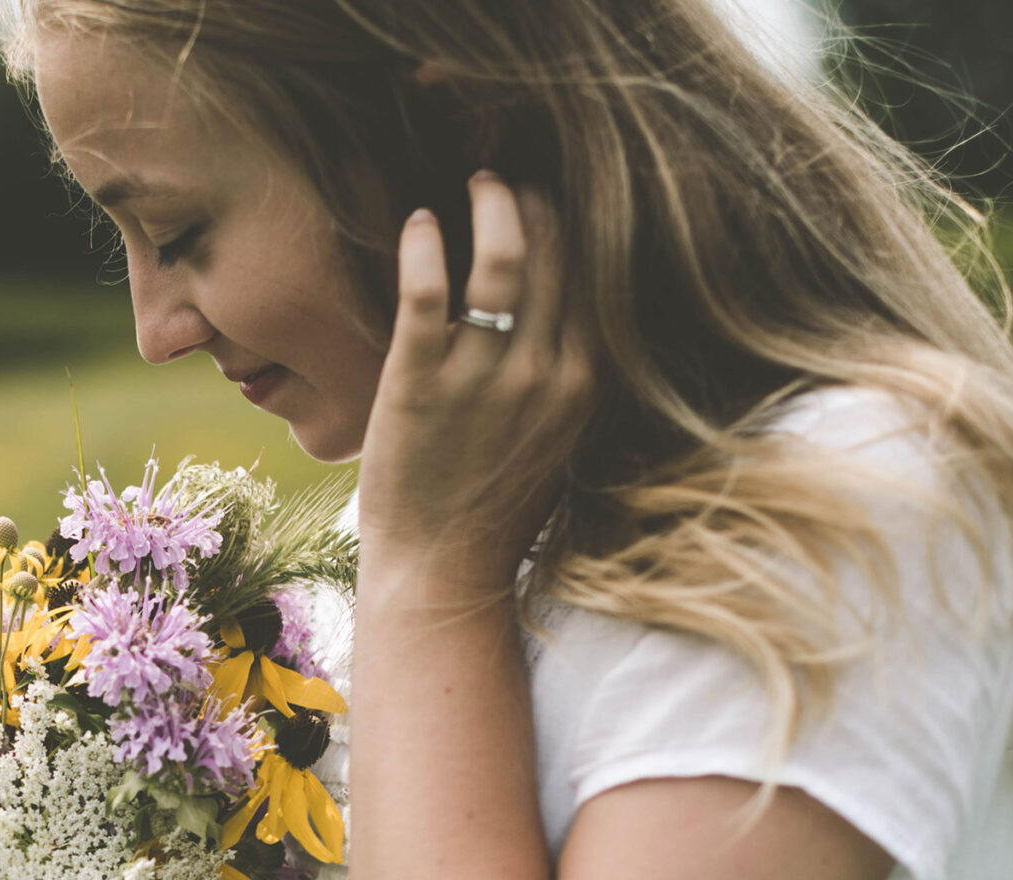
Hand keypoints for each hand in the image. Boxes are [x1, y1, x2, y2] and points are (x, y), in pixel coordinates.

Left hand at [358, 170, 596, 593]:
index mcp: (586, 382)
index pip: (594, 277)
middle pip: (556, 255)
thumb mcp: (558, 435)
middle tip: (511, 176)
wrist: (443, 570)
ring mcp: (483, 378)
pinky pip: (429, 292)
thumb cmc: (494, 502)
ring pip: (502, 260)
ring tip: (475, 182)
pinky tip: (418, 222)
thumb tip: (571, 313)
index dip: (576, 224)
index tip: (557, 192)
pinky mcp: (420, 383)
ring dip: (491, 205)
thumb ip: (569, 374)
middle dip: (537, 200)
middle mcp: (545, 373)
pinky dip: (425, 245)